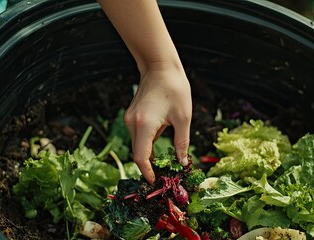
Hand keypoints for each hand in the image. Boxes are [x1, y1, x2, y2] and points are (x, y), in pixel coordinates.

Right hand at [124, 63, 191, 184]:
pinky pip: (138, 136)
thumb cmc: (174, 88)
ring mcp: (130, 119)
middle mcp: (132, 124)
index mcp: (144, 125)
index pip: (141, 157)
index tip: (155, 182)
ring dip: (149, 155)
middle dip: (150, 166)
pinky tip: (160, 144)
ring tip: (165, 162)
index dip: (148, 173)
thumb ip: (182, 143)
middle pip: (137, 153)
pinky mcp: (131, 116)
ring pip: (137, 145)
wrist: (159, 66)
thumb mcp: (183, 117)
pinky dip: (147, 144)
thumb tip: (183, 162)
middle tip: (165, 175)